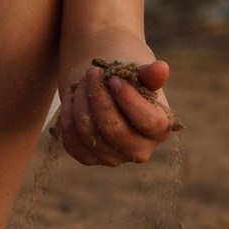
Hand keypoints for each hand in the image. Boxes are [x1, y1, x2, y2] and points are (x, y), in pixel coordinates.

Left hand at [58, 58, 175, 167]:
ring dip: (81, 101)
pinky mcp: (90, 159)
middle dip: (98, 96)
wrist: (111, 92)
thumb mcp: (141, 74)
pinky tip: (72, 95)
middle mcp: (140, 150)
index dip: (128, 99)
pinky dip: (68, 115)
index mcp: (160, 129)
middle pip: (113, 129)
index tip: (113, 78)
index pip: (147, 121)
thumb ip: (150, 73)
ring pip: (88, 133)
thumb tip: (161, 68)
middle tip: (92, 72)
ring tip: (82, 80)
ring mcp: (114, 159)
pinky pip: (72, 142)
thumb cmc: (131, 81)